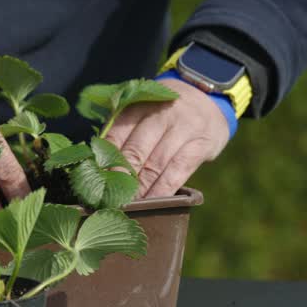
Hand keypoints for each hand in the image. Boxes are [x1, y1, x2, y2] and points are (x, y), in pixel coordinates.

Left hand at [104, 78, 230, 198]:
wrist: (210, 100)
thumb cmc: (165, 112)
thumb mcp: (144, 110)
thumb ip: (123, 130)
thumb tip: (100, 162)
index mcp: (139, 105)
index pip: (116, 135)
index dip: (104, 161)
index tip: (96, 181)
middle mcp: (161, 114)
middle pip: (135, 151)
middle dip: (120, 178)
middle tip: (109, 199)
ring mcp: (184, 128)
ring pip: (156, 164)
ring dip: (141, 189)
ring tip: (129, 206)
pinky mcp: (202, 144)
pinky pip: (178, 171)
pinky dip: (163, 190)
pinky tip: (154, 202)